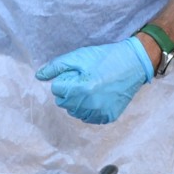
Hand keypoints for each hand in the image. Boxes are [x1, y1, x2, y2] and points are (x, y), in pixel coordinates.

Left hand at [35, 37, 153, 124]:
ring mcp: (100, 113)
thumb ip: (57, 66)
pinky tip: (98, 96)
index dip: (64, 79)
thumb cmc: (106, 58)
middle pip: (63, 103)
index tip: (77, 73)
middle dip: (69, 91)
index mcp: (81, 90)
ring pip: (75, 112)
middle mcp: (89, 105)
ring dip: (78, 101)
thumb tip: (39, 76)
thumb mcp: (80, 56)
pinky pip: (89, 117)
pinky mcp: (108, 117)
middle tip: (84, 79)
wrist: (134, 63)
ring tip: (91, 87)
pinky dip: (89, 108)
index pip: (56, 90)